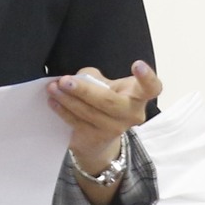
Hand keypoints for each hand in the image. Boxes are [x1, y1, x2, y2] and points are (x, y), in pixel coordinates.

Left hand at [47, 60, 162, 172]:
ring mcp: (116, 129)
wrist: (101, 135)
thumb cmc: (106, 99)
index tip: (137, 65)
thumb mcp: (107, 85)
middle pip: (109, 102)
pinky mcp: (98, 139)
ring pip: (89, 113)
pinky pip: (78, 123)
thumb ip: (95, 78)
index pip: (151, 87)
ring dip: (68, 99)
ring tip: (53, 88)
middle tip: (65, 80)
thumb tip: (75, 79)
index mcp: (138, 95)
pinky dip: (63, 111)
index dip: (147, 77)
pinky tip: (53, 101)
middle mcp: (132, 114)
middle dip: (84, 91)